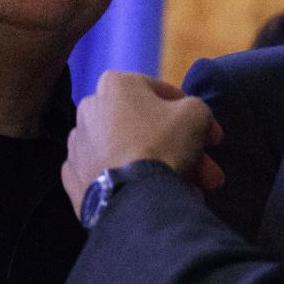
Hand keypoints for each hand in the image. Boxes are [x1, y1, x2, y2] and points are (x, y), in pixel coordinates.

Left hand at [63, 71, 224, 216]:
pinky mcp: (74, 180)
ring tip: (190, 191)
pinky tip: (157, 197)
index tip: (209, 136)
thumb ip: (197, 108)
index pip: (163, 93)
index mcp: (114, 84)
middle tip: (205, 172)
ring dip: (161, 168)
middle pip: (147, 128)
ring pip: (130, 153)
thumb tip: (198, 123)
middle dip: (181, 149)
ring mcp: (78, 147)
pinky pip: (113, 176)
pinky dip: (133, 184)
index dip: (191, 115)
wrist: (131, 200)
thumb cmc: (163, 144)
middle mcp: (89, 109)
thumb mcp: (196, 114)